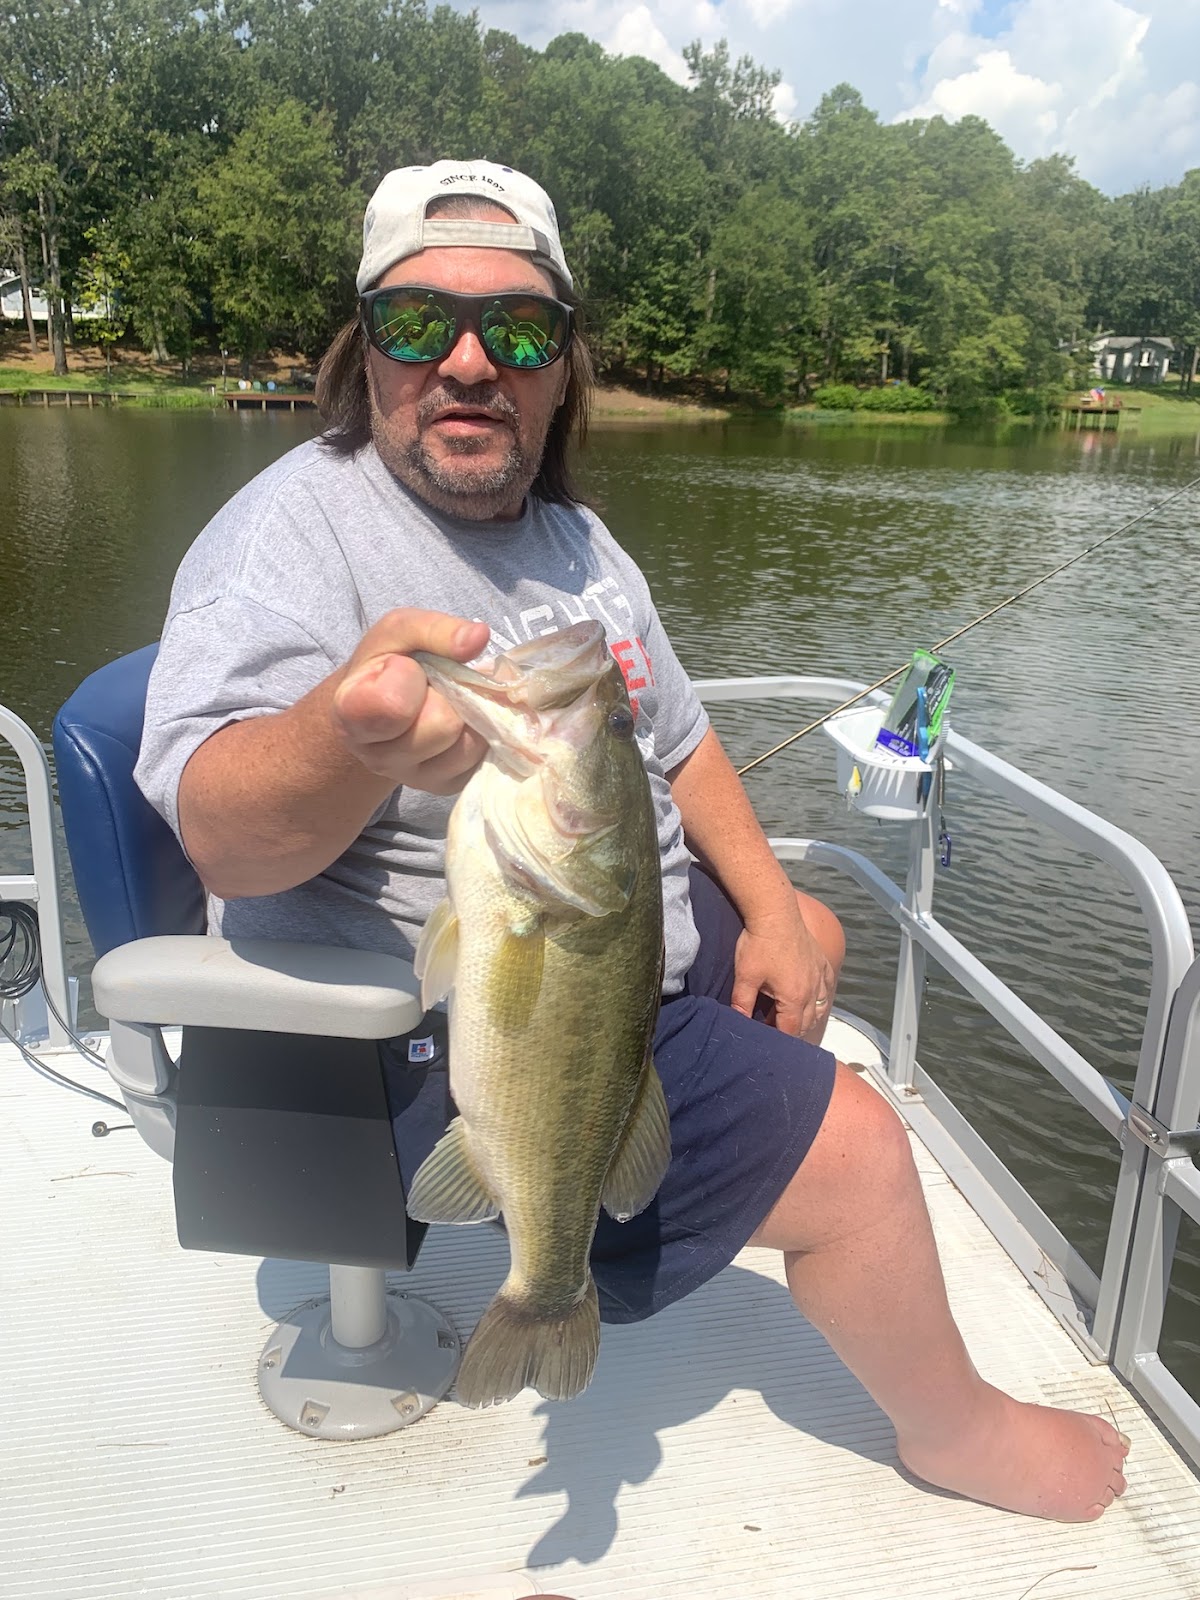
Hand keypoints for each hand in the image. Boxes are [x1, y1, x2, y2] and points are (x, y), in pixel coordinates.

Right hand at [332, 608, 490, 793]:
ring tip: (447, 701)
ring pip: (467, 744)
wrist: (385, 702)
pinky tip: (462, 720)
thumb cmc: (390, 662)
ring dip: (468, 713)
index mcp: (352, 714)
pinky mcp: (446, 787)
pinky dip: (480, 733)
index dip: (408, 677)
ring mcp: (413, 779)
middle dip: (447, 694)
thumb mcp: (400, 631)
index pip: (393, 705)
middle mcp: (377, 758)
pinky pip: (482, 758)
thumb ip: (434, 629)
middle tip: (432, 684)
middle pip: (442, 724)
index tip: (401, 667)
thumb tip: (478, 637)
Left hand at [730, 903, 834, 1041]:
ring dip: (806, 1017)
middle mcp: (813, 991)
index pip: (790, 1031)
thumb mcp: (745, 977)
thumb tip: (737, 1025)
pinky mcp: (822, 962)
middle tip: (772, 1027)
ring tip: (788, 1015)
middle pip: (806, 1023)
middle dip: (790, 1030)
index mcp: (794, 998)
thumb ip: (742, 1004)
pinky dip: (820, 997)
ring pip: (820, 1008)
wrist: (775, 912)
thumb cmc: (758, 944)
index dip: (777, 1039)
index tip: (765, 1038)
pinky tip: (810, 995)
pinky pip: (827, 987)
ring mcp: (820, 976)